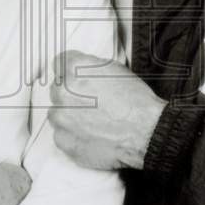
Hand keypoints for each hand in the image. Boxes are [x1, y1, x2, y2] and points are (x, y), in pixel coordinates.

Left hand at [48, 50, 166, 170]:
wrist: (146, 132)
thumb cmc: (136, 103)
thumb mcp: (115, 69)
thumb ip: (89, 68)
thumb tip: (81, 73)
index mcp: (74, 69)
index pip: (59, 63)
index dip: (71, 72)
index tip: (76, 79)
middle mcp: (63, 92)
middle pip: (58, 89)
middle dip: (72, 95)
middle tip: (92, 102)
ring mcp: (61, 118)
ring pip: (58, 114)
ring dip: (71, 116)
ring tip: (95, 120)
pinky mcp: (64, 141)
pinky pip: (62, 135)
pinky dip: (74, 135)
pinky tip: (93, 134)